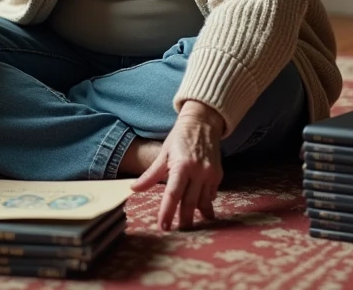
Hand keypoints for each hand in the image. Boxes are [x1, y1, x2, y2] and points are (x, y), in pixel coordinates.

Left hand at [130, 101, 225, 230]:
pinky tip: (201, 208)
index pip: (173, 193)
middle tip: (177, 231)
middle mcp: (198, 171)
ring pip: (203, 201)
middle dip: (184, 219)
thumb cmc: (179, 137)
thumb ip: (150, 174)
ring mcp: (210, 173)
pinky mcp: (218, 174)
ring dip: (197, 213)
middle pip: (190, 202)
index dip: (167, 212)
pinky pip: (211, 194)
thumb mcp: (163, 153)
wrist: (203, 122)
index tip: (163, 226)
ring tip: (189, 224)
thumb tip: (134, 189)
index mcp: (182, 165)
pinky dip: (205, 202)